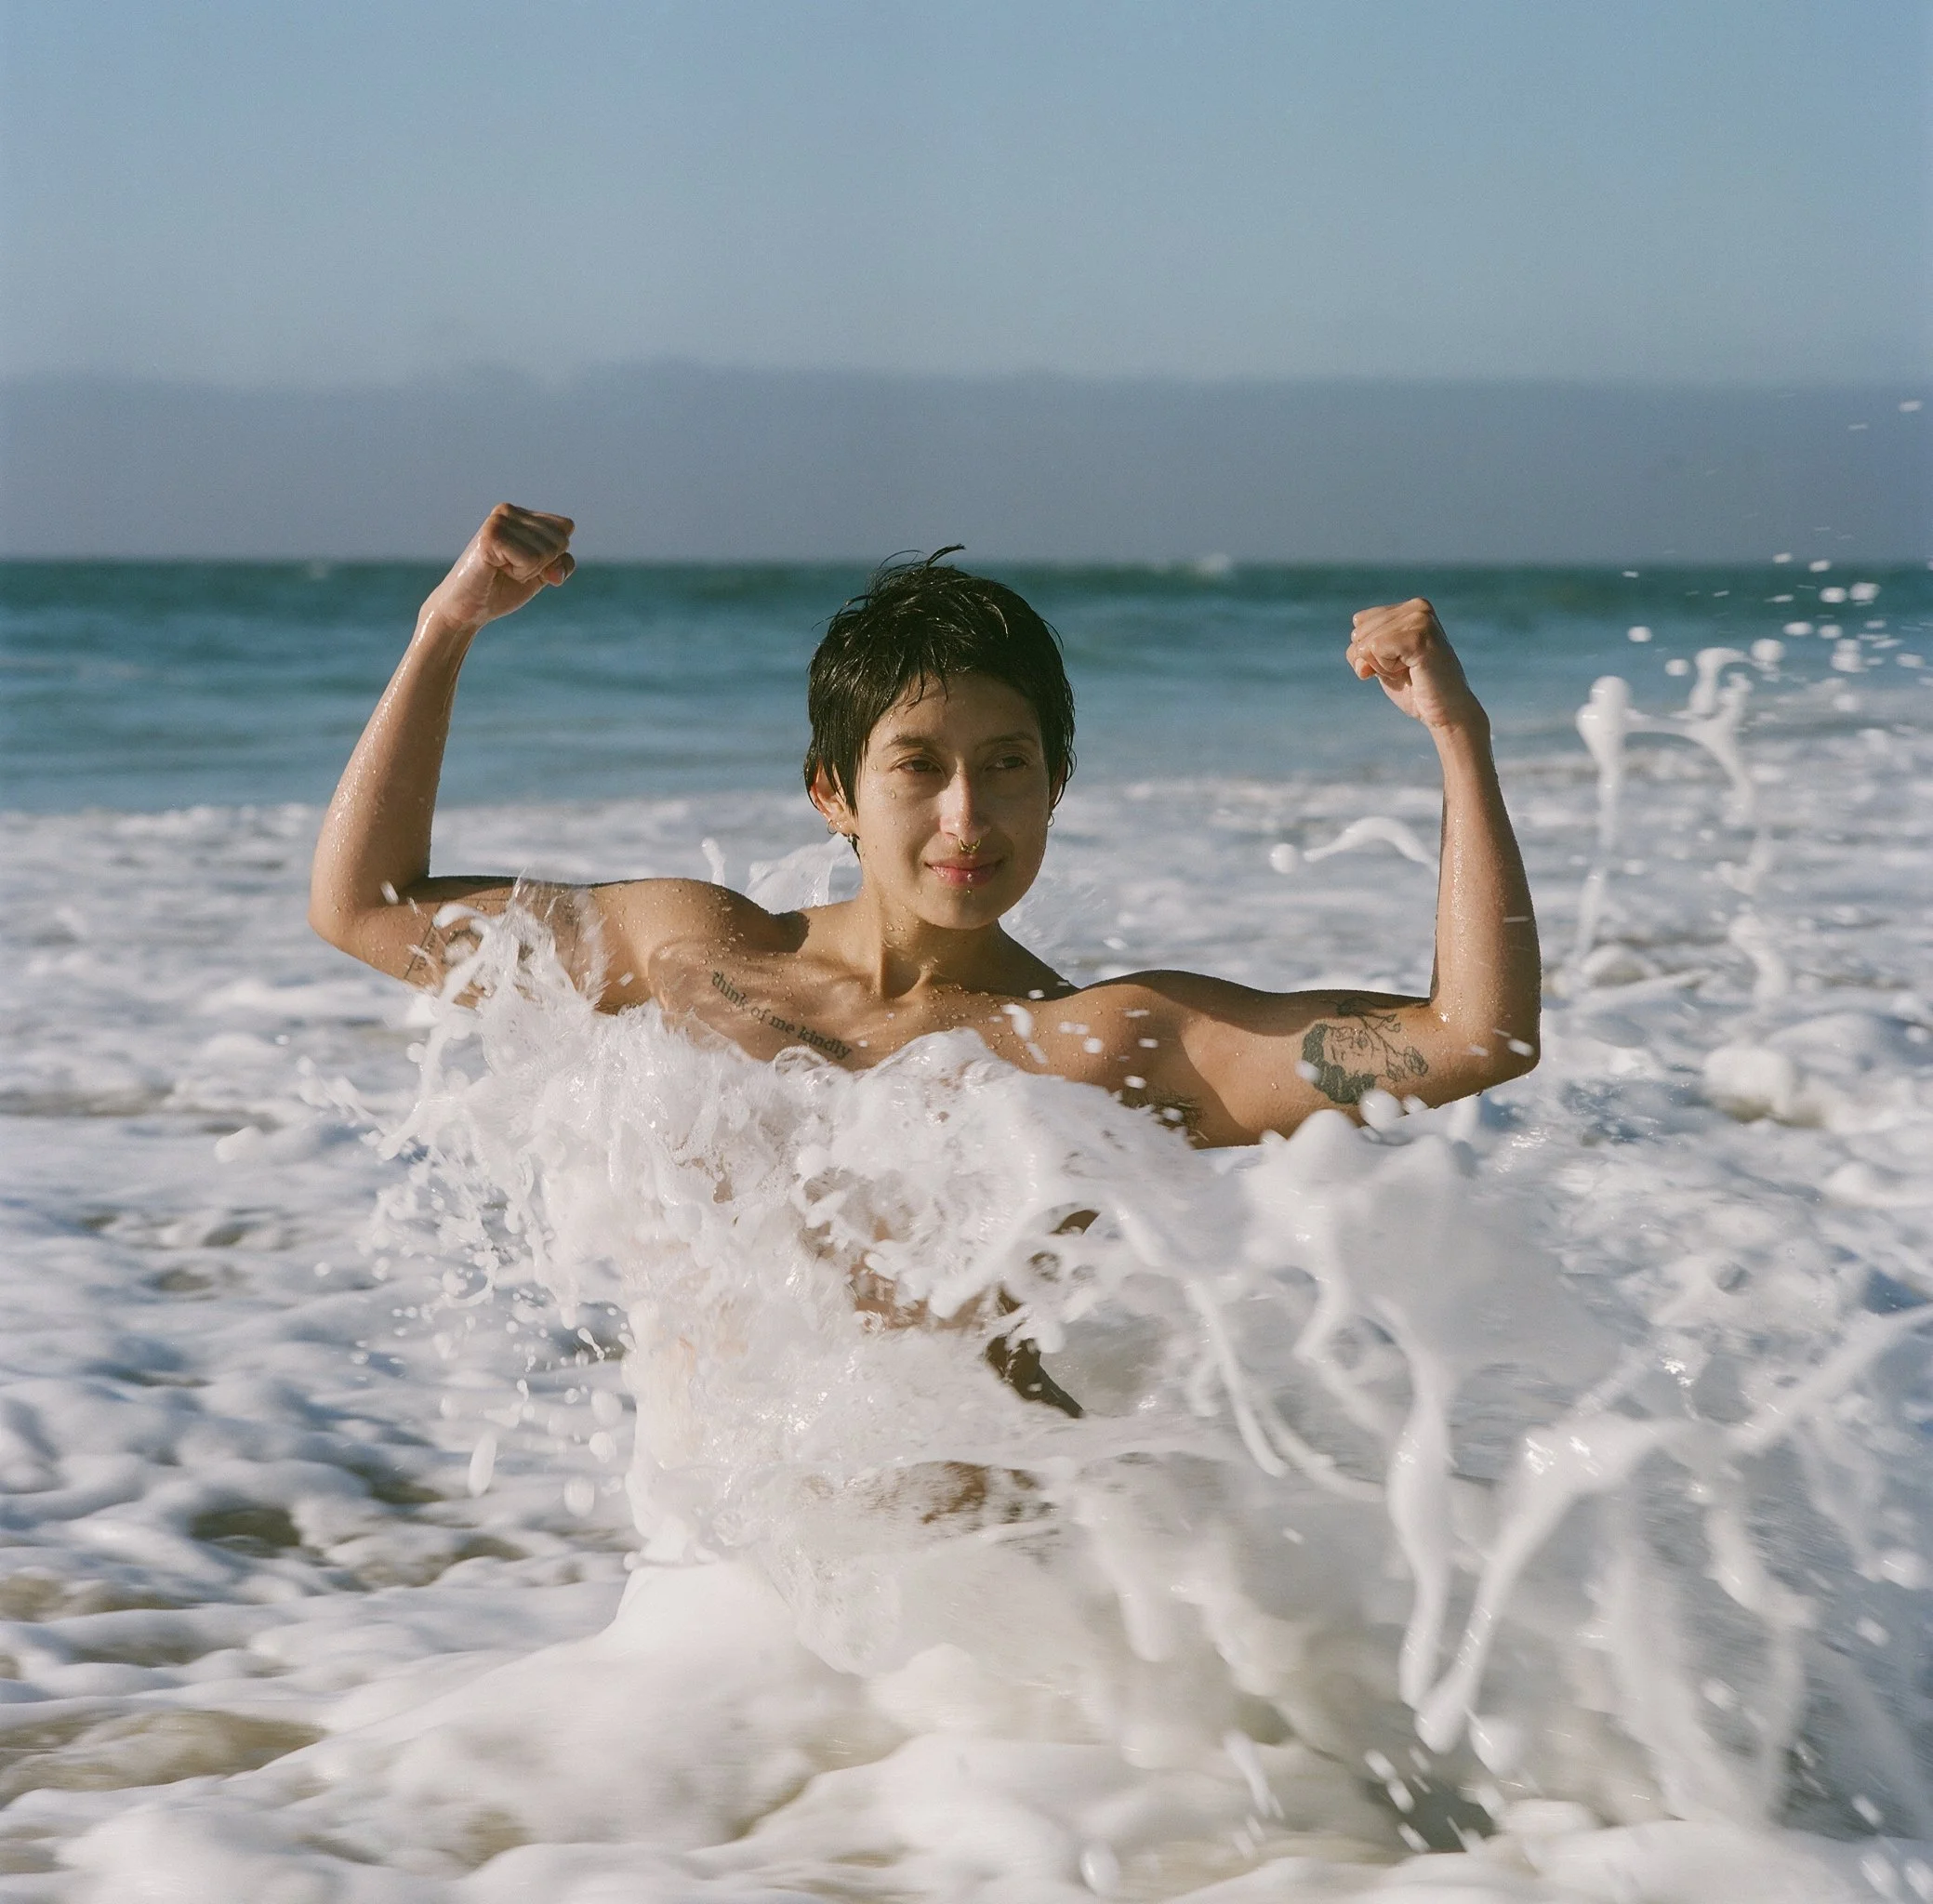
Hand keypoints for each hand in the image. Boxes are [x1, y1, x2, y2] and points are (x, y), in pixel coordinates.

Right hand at [418, 504, 575, 637]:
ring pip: (546, 551)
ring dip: (528, 571)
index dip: (555, 555)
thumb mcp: (541, 575)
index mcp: (519, 514)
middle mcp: (507, 511)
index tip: (526, 565)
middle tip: (511, 569)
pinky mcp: (490, 537)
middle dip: (543, 565)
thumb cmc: (502, 589)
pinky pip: (531, 559)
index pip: (565, 527)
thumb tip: (556, 568)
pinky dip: (520, 573)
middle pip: (560, 540)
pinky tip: (496, 570)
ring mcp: (497, 521)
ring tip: (502, 570)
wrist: (467, 608)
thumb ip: (561, 564)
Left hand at [1345, 598, 1484, 733]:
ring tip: (1411, 670)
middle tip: (1407, 670)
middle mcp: (1417, 607)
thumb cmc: (1415, 689)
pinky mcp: (1418, 635)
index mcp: (1409, 608)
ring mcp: (1419, 619)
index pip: (1359, 622)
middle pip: (1359, 632)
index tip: (1399, 663)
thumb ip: (1364, 648)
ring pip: (1366, 642)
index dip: (1368, 652)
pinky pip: (1375, 648)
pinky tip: (1411, 671)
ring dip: (1383, 666)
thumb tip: (1358, 648)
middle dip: (1374, 660)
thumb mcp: (1382, 663)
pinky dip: (1386, 668)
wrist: (1446, 712)